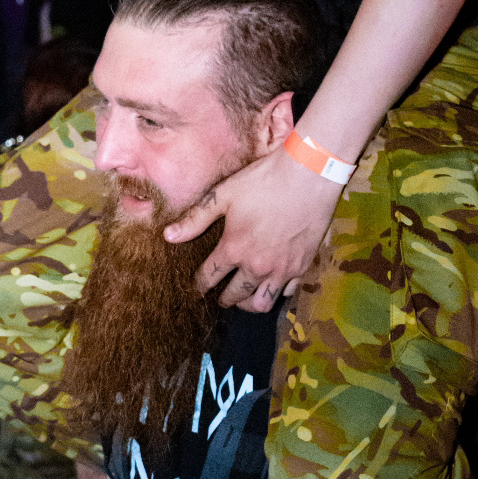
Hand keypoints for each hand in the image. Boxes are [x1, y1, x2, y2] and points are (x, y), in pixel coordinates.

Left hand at [163, 143, 339, 310]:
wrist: (309, 175)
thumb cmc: (264, 180)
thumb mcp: (224, 194)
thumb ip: (196, 218)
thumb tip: (168, 236)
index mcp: (234, 249)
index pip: (209, 277)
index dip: (200, 285)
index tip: (196, 289)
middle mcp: (256, 266)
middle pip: (235, 295)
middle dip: (224, 298)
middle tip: (220, 296)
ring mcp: (281, 270)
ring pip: (262, 303)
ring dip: (249, 303)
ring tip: (244, 296)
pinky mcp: (303, 266)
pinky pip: (287, 293)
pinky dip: (278, 293)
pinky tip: (273, 284)